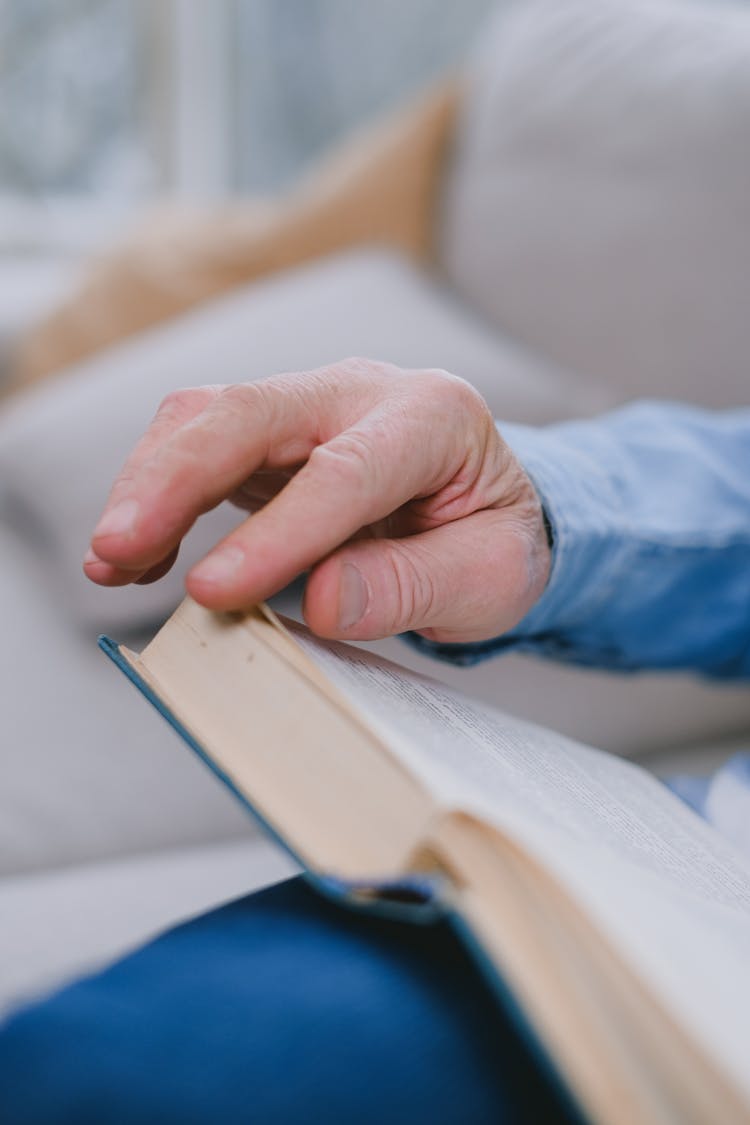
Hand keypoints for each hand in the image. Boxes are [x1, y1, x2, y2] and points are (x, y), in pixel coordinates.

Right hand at [85, 359, 550, 643]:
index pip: (345, 471)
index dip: (278, 533)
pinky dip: (155, 494)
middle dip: (175, 480)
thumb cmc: (492, 542)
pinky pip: (196, 445)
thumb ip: (416, 585)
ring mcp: (309, 405)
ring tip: (109, 561)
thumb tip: (324, 600)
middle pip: (251, 414)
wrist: (482, 510)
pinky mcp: (269, 434)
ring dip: (148, 485)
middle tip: (116, 548)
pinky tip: (134, 554)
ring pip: (207, 417)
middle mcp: (363, 392)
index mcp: (435, 418)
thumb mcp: (492, 578)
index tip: (215, 591)